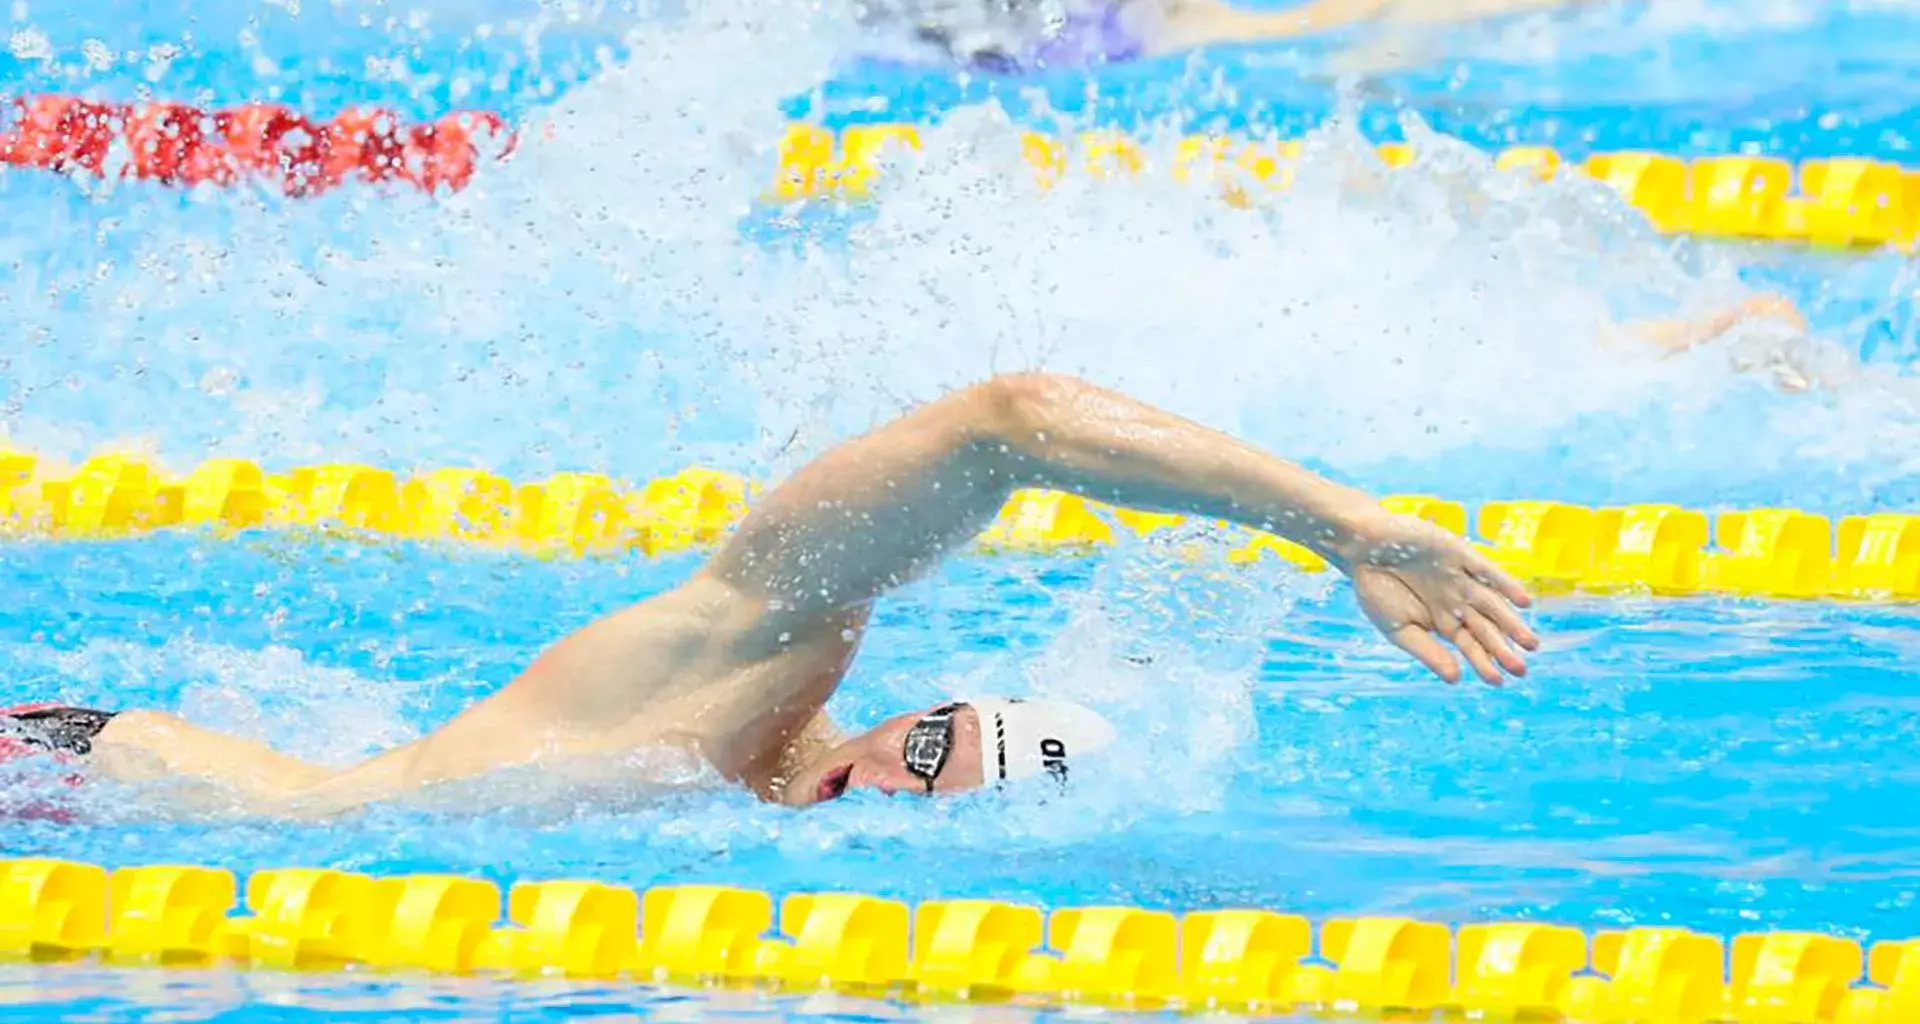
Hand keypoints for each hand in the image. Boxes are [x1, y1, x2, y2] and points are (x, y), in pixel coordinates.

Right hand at [1343, 512, 1537, 684]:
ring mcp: (1459, 578)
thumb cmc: (1375, 589)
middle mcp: (1456, 601)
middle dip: (1504, 649)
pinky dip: (1505, 585)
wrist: (1362, 548)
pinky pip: (1487, 572)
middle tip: (1522, 670)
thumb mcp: (1398, 629)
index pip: (1470, 645)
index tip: (1499, 682)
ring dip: (1511, 623)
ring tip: (1530, 644)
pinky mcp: (1459, 555)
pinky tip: (1522, 602)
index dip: (1484, 663)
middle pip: (1487, 628)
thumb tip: (1456, 679)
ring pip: (1492, 604)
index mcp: (1442, 621)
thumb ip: (1429, 652)